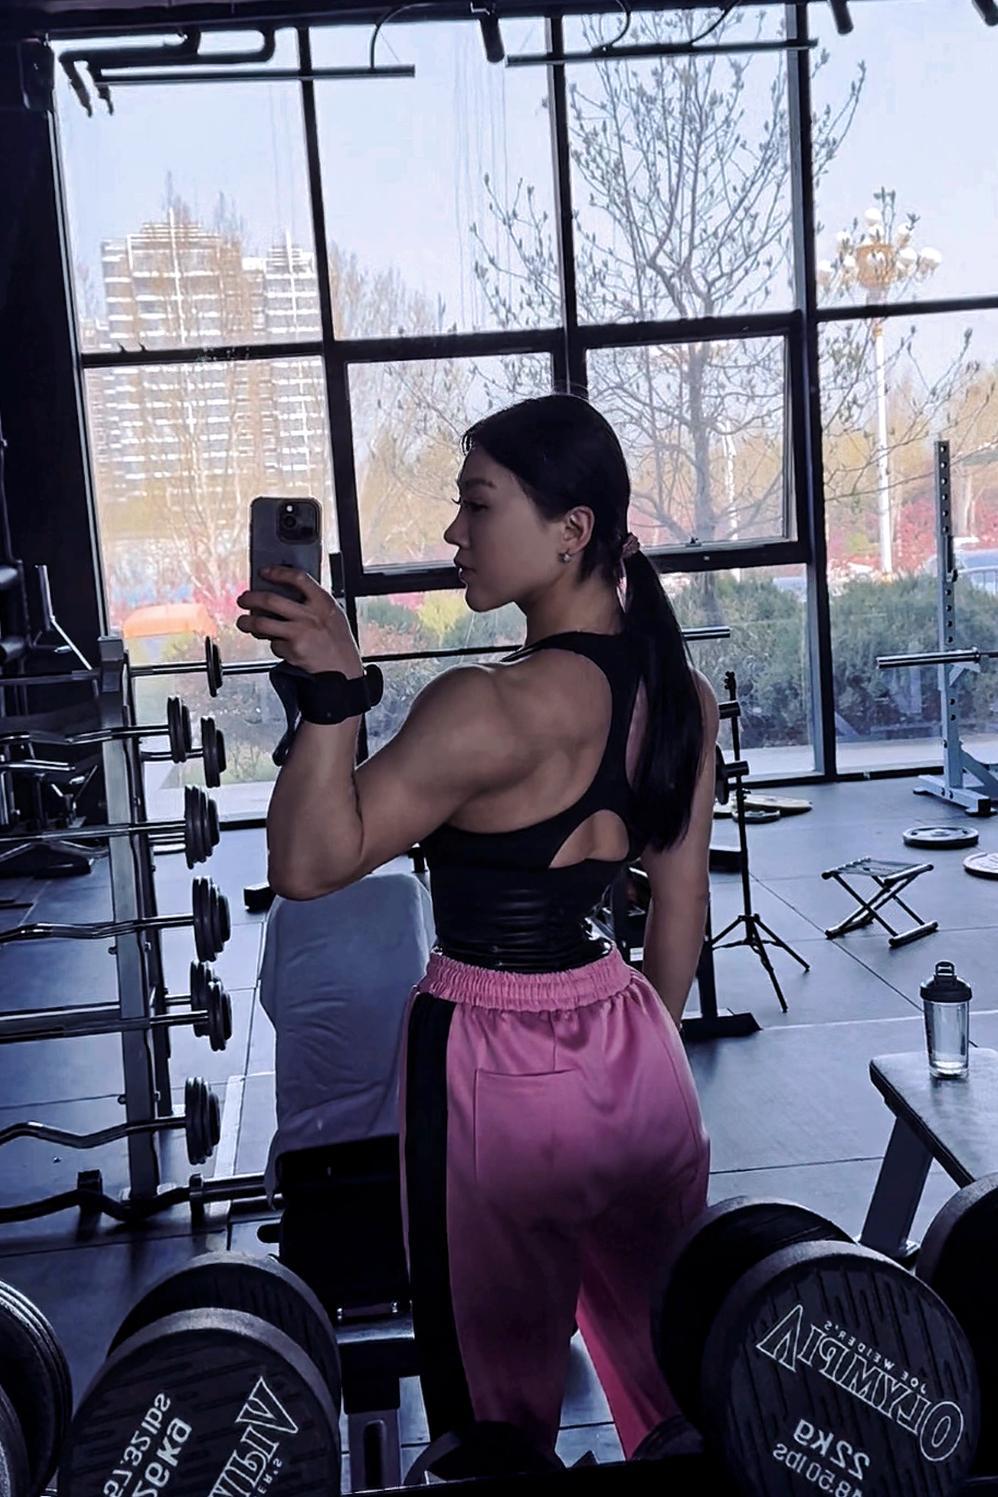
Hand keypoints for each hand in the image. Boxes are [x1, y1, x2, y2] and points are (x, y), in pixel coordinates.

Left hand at [235, 567, 364, 677]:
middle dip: (250, 598)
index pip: (298, 578)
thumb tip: (285, 592)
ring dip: (247, 623)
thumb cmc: (337, 641)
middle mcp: (310, 616)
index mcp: (323, 602)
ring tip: (243, 622)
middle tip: (244, 599)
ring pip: (262, 623)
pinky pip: (274, 644)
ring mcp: (300, 633)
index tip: (265, 572)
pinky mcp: (292, 650)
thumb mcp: (332, 614)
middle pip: (270, 600)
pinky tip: (281, 644)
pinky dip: (274, 644)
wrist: (342, 669)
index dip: (278, 573)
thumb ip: (312, 602)